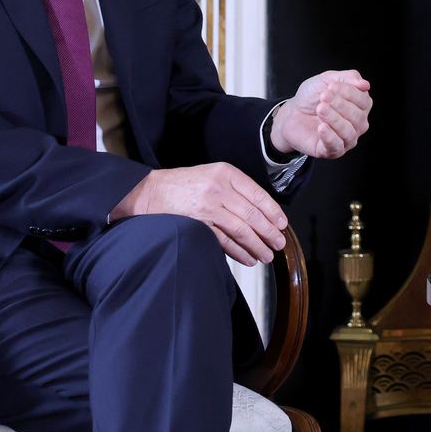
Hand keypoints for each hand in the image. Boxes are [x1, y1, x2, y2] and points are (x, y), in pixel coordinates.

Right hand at [111, 163, 287, 264]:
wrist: (148, 192)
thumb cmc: (181, 185)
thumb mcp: (211, 175)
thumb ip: (234, 189)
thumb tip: (261, 212)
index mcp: (226, 173)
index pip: (258, 194)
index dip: (273, 212)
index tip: (282, 224)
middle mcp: (219, 188)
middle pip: (252, 214)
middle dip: (269, 232)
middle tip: (279, 244)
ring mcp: (208, 206)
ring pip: (241, 229)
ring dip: (257, 245)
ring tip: (266, 255)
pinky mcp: (198, 223)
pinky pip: (225, 241)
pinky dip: (239, 251)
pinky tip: (248, 258)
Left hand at [269, 69, 371, 158]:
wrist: (291, 114)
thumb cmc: (311, 98)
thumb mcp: (328, 80)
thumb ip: (348, 78)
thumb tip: (365, 84)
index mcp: (359, 107)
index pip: (364, 101)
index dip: (349, 92)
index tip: (331, 85)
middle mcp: (357, 124)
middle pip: (357, 117)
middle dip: (339, 104)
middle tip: (323, 96)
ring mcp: (346, 139)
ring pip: (348, 132)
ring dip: (333, 119)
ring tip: (320, 109)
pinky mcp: (332, 151)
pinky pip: (337, 146)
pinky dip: (329, 136)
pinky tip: (321, 127)